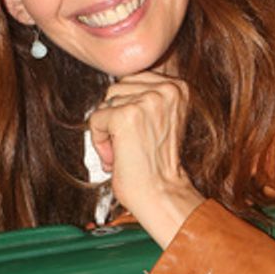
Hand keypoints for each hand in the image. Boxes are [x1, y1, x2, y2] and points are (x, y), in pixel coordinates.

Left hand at [88, 71, 203, 247]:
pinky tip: (115, 156)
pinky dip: (99, 141)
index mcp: (179, 87)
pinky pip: (96, 119)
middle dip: (115, 117)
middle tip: (128, 144)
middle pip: (118, 88)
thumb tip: (118, 87)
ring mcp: (146, 101)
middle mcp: (166, 89)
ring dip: (108, 130)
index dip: (127, 106)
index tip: (136, 131)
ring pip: (106, 103)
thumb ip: (147, 97)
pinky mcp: (126, 116)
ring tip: (124, 151)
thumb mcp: (162, 119)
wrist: (162, 194)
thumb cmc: (160, 165)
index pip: (133, 79)